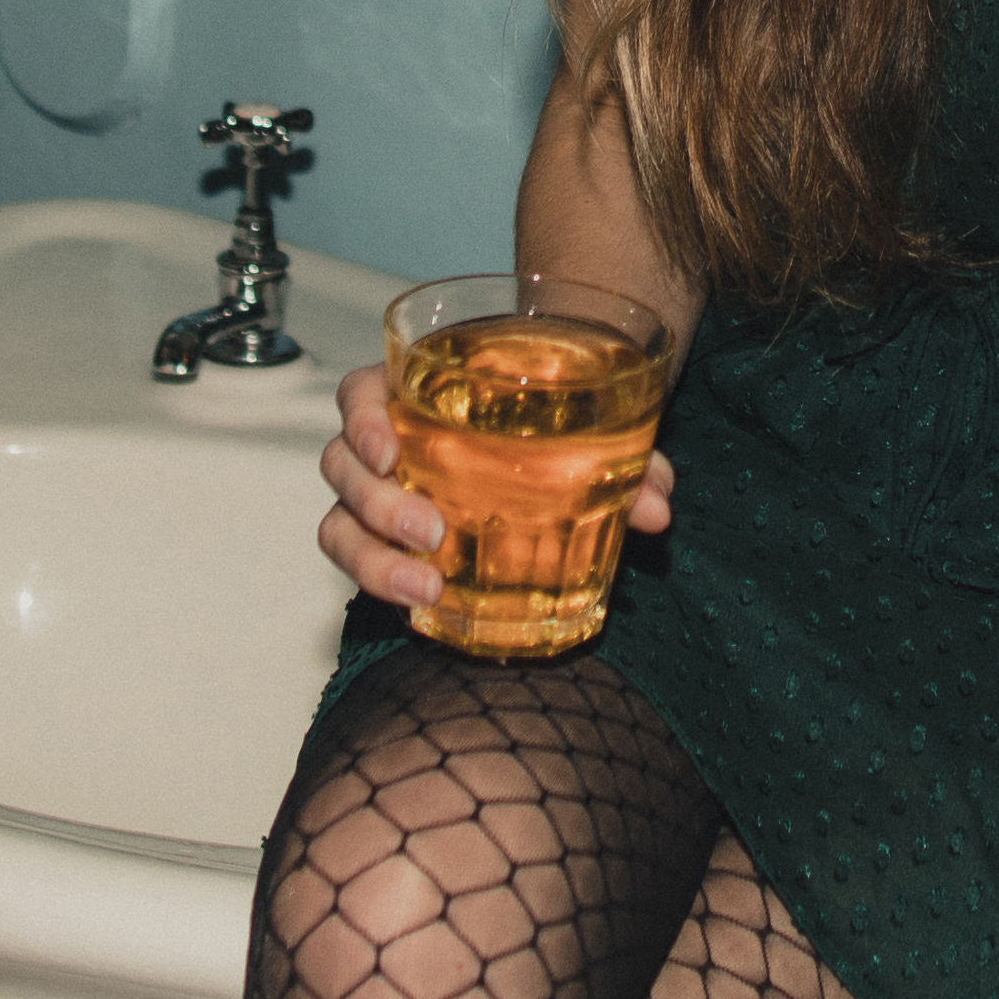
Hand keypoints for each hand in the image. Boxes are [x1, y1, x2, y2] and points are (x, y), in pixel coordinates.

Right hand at [315, 359, 675, 610]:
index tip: (389, 450)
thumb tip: (658, 508)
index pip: (359, 393)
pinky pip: (362, 564)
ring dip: (373, 558)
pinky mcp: (389, 546)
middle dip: (375, 503)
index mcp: (415, 395)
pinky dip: (384, 586)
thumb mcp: (591, 432)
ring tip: (427, 585)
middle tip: (429, 531)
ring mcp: (380, 497)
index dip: (361, 419)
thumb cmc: (555, 427)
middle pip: (340, 464)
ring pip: (340, 522)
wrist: (554, 453)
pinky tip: (425, 605)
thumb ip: (628, 460)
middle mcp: (386, 446)